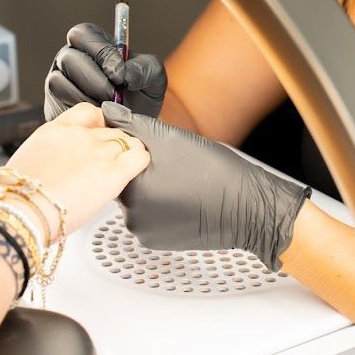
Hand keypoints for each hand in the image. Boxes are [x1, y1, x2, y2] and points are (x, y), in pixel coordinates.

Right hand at [6, 103, 149, 238]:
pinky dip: (142, 159)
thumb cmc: (19, 197)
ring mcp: (98, 152)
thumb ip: (50, 153)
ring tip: (124, 167)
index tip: (101, 134)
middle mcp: (79, 136)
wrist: (21, 212)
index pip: (89, 112)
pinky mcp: (113, 172)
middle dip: (112, 145)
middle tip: (109, 162)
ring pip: (127, 141)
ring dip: (128, 152)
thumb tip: (58, 163)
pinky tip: (138, 167)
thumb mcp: (28, 160)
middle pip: (110, 130)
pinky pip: (139, 157)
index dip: (100, 122)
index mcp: (55, 130)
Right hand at [44, 22, 166, 120]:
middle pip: (69, 58)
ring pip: (59, 82)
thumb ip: (144, 68)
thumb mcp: (153, 79)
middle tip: (114, 95)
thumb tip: (126, 73)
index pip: (84, 34)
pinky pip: (57, 105)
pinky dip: (78, 113)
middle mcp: (72, 59)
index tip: (119, 74)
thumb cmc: (141, 97)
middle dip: (94, 79)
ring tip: (107, 108)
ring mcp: (59, 82)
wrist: (132, 127)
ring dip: (87, 97)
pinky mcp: (53, 106)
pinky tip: (95, 118)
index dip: (100, 52)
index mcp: (93, 45)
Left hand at [101, 102, 310, 271]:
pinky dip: (161, 207)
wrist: (246, 207)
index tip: (157, 149)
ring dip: (153, 189)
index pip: (117, 161)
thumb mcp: (170, 138)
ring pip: (139, 201)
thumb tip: (108, 112)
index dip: (136, 150)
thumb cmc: (214, 172)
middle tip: (173, 164)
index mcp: (130, 186)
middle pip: (127, 182)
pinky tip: (182, 197)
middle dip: (144, 170)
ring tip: (180, 180)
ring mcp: (145, 232)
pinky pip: (150, 218)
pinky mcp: (159, 242)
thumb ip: (133, 124)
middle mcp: (131, 215)